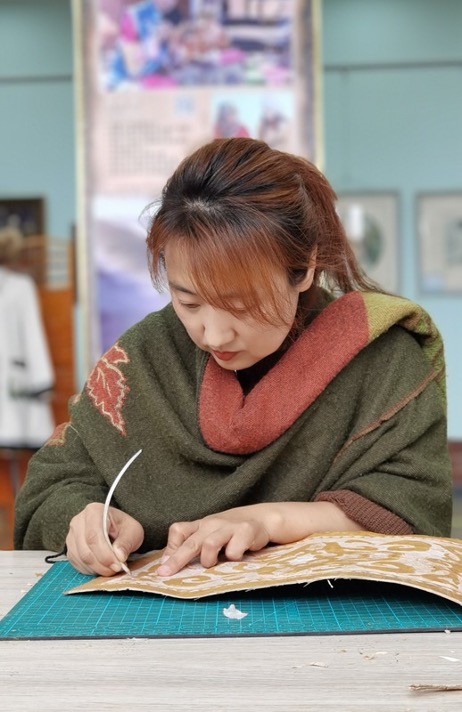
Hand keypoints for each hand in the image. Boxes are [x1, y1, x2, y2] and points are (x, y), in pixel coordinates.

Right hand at [66, 503, 143, 575]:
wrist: (115, 528)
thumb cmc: (123, 527)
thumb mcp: (133, 531)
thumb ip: (126, 542)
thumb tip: (119, 556)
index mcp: (94, 512)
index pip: (94, 536)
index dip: (105, 554)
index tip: (117, 565)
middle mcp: (78, 522)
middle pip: (85, 550)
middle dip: (102, 564)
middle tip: (117, 569)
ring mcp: (71, 536)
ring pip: (81, 559)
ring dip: (98, 569)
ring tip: (112, 568)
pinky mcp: (70, 549)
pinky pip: (77, 564)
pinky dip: (91, 570)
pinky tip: (102, 567)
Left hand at [157, 505, 272, 576]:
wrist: (261, 518)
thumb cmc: (230, 531)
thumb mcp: (209, 534)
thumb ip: (191, 545)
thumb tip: (166, 563)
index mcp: (201, 525)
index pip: (178, 531)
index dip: (170, 549)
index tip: (164, 566)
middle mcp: (212, 524)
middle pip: (190, 542)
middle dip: (177, 560)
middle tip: (165, 573)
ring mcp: (228, 526)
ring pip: (209, 544)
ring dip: (207, 560)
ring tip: (212, 564)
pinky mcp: (246, 531)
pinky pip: (234, 551)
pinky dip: (232, 558)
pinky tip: (236, 557)